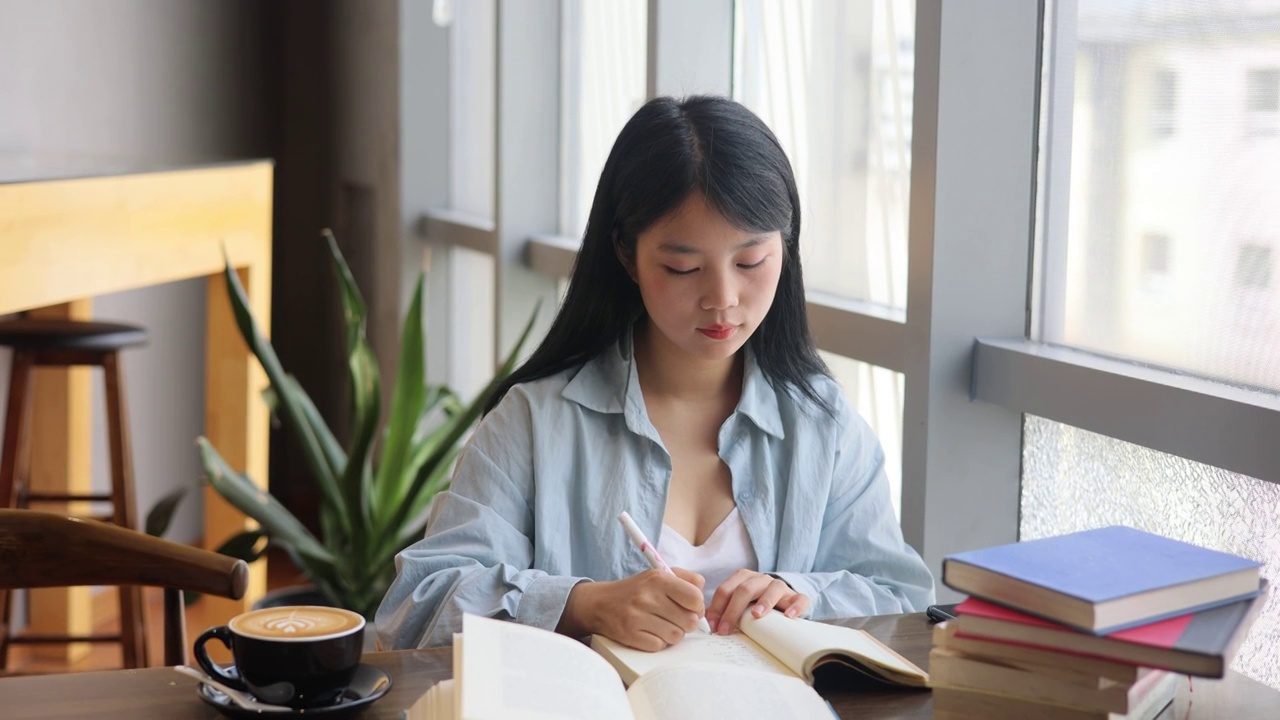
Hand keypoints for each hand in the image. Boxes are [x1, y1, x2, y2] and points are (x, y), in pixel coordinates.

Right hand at [560, 568, 704, 650]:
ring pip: (676, 636)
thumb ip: (686, 579)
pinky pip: (659, 646)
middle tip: (676, 619)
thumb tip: (703, 594)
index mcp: (659, 579)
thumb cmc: (636, 590)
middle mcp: (648, 596)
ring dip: (672, 633)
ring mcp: (637, 616)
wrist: (599, 603)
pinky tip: (650, 632)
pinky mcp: (630, 635)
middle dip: (686, 623)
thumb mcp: (658, 575)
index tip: (691, 608)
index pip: (695, 598)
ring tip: (661, 625)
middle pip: (689, 621)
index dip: (698, 607)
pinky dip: (658, 642)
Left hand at [705, 570, 808, 634]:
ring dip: (764, 601)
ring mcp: (780, 587)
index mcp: (743, 579)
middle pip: (745, 589)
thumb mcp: (739, 605)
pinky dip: (795, 606)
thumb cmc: (755, 604)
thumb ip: (723, 610)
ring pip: (773, 588)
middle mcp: (761, 579)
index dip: (717, 608)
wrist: (783, 600)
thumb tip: (706, 624)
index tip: (713, 627)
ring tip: (756, 615)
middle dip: (733, 610)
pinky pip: (799, 599)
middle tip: (725, 629)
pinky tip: (789, 617)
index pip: (726, 590)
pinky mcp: (797, 597)